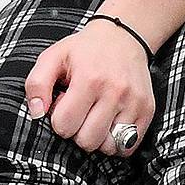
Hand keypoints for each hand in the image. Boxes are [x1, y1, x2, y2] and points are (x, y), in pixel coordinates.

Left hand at [25, 19, 154, 155]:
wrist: (122, 37)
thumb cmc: (84, 50)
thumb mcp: (53, 57)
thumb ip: (37, 84)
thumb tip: (37, 113)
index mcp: (89, 79)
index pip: (65, 126)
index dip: (59, 118)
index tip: (65, 103)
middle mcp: (115, 92)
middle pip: (87, 141)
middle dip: (78, 131)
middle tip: (81, 111)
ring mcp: (134, 102)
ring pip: (109, 147)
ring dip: (98, 137)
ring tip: (96, 116)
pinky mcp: (147, 110)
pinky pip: (128, 146)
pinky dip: (116, 141)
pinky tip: (110, 122)